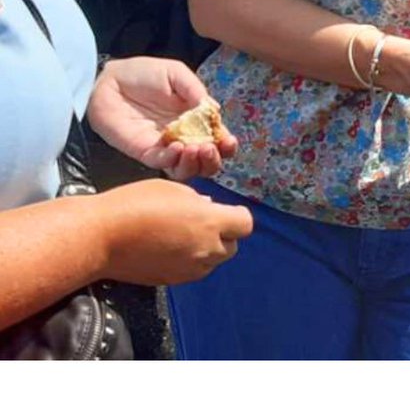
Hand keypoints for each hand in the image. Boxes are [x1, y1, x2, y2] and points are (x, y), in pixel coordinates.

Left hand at [87, 57, 237, 179]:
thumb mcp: (175, 73)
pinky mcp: (144, 152)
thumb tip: (213, 111)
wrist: (111, 80)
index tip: (229, 141)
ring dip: (194, 164)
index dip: (226, 145)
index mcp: (195, 120)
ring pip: (185, 170)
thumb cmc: (144, 73)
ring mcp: (164, 147)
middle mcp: (183, 137)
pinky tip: (176, 146)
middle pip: (204, 162)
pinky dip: (172, 160)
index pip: (216, 140)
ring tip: (195, 149)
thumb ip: (194, 89)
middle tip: (210, 148)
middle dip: (213, 160)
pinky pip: (161, 164)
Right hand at [93, 180, 252, 285]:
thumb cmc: (136, 204)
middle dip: (224, 234)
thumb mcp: (174, 189)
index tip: (224, 209)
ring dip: (207, 249)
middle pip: (231, 246)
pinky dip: (190, 260)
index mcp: (209, 222)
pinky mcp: (171, 281)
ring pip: (213, 261)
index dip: (236, 215)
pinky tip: (170, 247)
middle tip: (202, 221)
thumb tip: (207, 207)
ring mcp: (188, 269)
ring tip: (184, 234)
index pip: (245, 224)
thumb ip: (198, 201)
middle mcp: (205, 250)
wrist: (103, 237)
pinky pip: (192, 271)